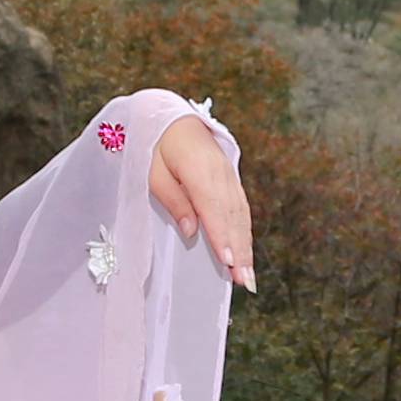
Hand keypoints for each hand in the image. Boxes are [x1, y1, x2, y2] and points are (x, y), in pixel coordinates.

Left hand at [149, 112, 255, 290]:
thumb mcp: (152, 172)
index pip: (212, 208)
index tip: (227, 261)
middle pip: (232, 217)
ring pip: (241, 215)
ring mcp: (229, 176)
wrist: (173, 119)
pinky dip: (246, 232)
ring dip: (246, 246)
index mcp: (198, 170)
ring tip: (248, 275)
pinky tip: (247, 252)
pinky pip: (242, 208)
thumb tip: (190, 231)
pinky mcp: (231, 180)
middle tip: (244, 281)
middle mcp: (219, 174)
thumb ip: (173, 200)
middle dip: (239, 251)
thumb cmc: (155, 146)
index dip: (221, 236)